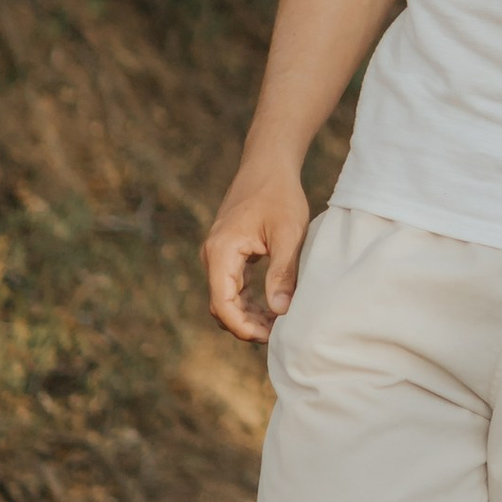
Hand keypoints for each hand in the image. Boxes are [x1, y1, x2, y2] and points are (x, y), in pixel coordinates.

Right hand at [203, 160, 310, 340]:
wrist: (268, 164)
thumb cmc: (280, 194)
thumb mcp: (289, 233)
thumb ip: (283, 272)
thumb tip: (280, 311)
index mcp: (221, 251)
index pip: (222, 303)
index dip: (243, 327)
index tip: (270, 337)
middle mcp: (212, 255)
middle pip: (220, 306)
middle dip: (246, 326)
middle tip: (279, 335)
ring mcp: (218, 254)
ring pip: (225, 298)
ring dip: (247, 316)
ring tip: (278, 326)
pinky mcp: (228, 253)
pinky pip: (231, 287)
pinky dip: (248, 302)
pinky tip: (271, 309)